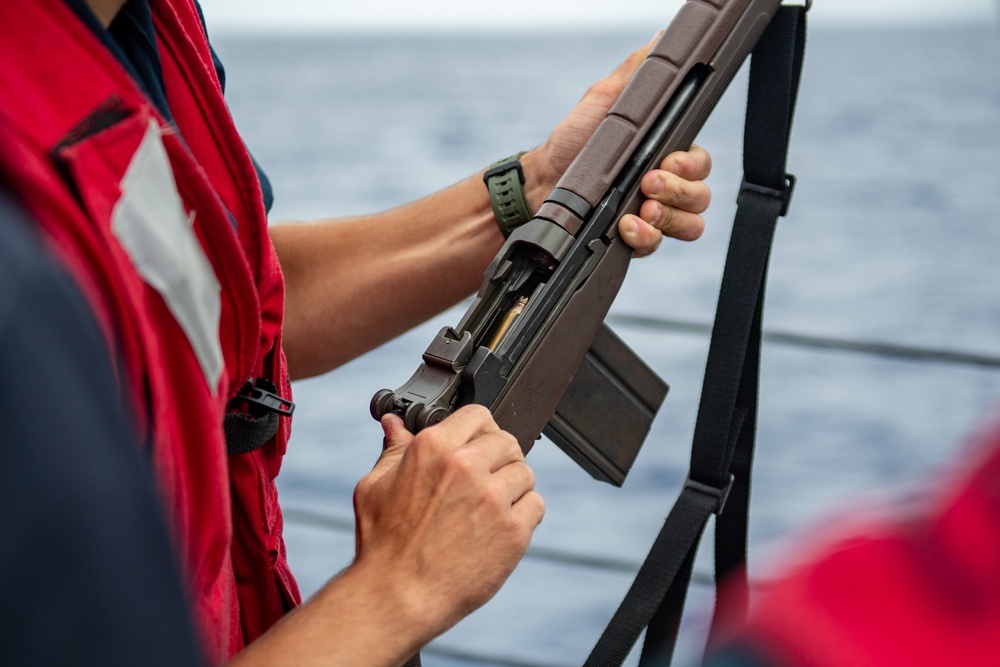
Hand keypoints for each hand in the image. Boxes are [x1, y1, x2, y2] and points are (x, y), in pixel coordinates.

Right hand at [351, 405, 544, 642]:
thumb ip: (394, 450)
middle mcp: (466, 467)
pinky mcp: (513, 531)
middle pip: (507, 442)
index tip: (477, 445)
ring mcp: (493, 499)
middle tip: (484, 480)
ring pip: (524, 473)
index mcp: (433, 448)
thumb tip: (395, 424)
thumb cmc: (382, 545)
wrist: (397, 598)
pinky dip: (524, 514)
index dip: (479, 430)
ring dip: (512, 486)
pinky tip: (501, 526)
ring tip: (489, 507)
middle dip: (498, 458)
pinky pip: (536, 505)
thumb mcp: (375, 487)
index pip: (478, 415)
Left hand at [526, 35, 712, 257]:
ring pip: (691, 224)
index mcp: (664, 152)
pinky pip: (659, 245)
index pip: (700, 162)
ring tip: (642, 209)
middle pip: (701, 195)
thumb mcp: (604, 100)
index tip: (669, 160)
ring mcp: (653, 215)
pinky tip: (626, 227)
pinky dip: (646, 237)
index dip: (692, 164)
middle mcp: (665, 185)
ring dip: (669, 218)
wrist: (541, 183)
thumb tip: (660, 39)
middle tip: (649, 183)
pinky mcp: (637, 239)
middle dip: (679, 191)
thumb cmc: (573, 141)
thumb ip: (635, 74)